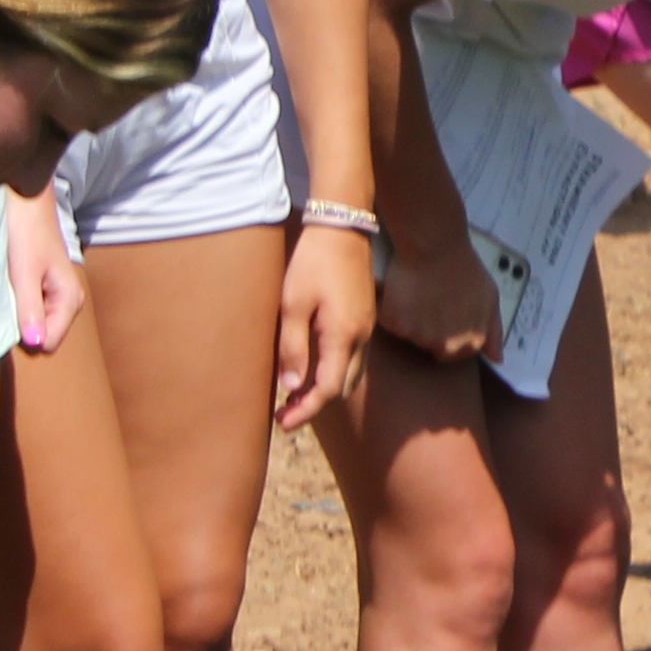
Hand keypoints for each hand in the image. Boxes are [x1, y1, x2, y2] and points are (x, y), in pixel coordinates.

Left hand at [6, 193, 83, 354]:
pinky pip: (29, 309)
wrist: (24, 197)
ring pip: (34, 322)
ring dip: (17, 313)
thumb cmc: (25, 231)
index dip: (25, 336)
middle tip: (5, 300)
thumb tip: (36, 345)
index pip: (48, 343)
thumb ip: (30, 310)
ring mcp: (55, 293)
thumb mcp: (24, 273)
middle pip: (42, 335)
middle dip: (21, 326)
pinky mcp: (43, 286)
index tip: (7, 315)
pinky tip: (7, 284)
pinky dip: (16, 302)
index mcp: (70, 299)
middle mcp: (68, 300)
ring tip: (5, 289)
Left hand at [275, 223, 376, 429]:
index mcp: (343, 336)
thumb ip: (293, 347)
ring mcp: (367, 328)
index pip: (328, 389)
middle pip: (343, 388)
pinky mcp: (365, 318)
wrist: (342, 228)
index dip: (306, 410)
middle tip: (285, 414)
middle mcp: (361, 337)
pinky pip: (353, 358)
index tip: (283, 423)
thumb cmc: (312, 262)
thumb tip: (292, 387)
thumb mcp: (293, 303)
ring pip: (351, 374)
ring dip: (326, 390)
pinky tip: (314, 367)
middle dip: (315, 405)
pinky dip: (334, 372)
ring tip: (295, 395)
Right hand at [381, 227, 500, 365]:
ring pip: (410, 336)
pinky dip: (392, 310)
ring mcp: (419, 336)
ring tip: (418, 293)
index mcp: (471, 341)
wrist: (435, 245)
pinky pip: (390, 322)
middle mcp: (446, 345)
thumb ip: (494, 330)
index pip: (454, 354)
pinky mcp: (396, 324)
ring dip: (411, 320)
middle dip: (428, 330)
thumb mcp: (490, 297)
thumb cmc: (464, 267)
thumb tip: (497, 359)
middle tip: (429, 302)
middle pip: (430, 347)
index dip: (447, 333)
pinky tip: (402, 292)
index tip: (444, 314)